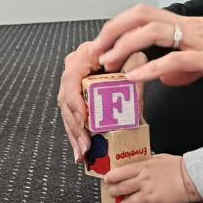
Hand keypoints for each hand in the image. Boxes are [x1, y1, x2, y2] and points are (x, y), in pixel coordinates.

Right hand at [57, 42, 148, 161]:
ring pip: (67, 111)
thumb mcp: (135, 55)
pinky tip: (81, 148)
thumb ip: (136, 71)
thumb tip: (132, 96)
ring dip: (74, 134)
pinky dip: (77, 131)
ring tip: (82, 153)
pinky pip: (72, 114)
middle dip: (75, 126)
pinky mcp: (76, 94)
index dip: (75, 102)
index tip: (84, 120)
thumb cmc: (127, 49)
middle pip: (66, 100)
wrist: (125, 48)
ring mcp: (72, 82)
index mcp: (83, 55)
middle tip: (85, 145)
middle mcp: (73, 68)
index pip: (70, 80)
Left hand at [93, 5, 202, 85]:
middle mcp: (185, 25)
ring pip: (152, 31)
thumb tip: (161, 75)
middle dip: (114, 30)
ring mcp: (196, 39)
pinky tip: (135, 77)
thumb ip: (177, 58)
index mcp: (181, 22)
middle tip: (97, 51)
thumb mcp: (198, 51)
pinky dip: (150, 68)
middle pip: (140, 15)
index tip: (101, 42)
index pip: (141, 13)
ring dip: (125, 46)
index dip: (117, 24)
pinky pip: (173, 59)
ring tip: (110, 63)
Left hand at [106, 153, 202, 202]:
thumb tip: (136, 167)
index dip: (111, 178)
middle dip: (114, 193)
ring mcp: (149, 195)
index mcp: (142, 167)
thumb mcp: (158, 158)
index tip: (107, 180)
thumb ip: (145, 163)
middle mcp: (143, 181)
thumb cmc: (177, 166)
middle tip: (112, 195)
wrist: (193, 176)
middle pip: (121, 189)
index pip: (120, 173)